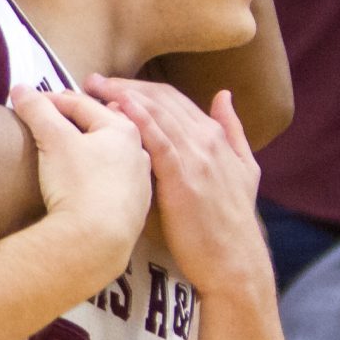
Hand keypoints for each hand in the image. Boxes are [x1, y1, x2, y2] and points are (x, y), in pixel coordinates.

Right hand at [11, 87, 150, 263]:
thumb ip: (38, 110)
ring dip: (95, 147)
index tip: (30, 101)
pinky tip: (92, 182)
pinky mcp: (135, 213)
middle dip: (79, 119)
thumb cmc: (79, 184)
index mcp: (123, 129)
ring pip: (114, 157)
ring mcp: (140, 185)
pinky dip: (102, 177)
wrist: (96, 243)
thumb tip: (20, 89)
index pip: (82, 104)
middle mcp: (139, 153)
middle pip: (103, 127)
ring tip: (77, 145)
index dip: (52, 99)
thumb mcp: (54, 140)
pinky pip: (116, 185)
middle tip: (55, 115)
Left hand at [84, 75, 271, 302]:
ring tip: (94, 86)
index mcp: (214, 136)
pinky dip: (139, 121)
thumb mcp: (246, 169)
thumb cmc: (232, 222)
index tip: (113, 84)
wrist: (234, 260)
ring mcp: (196, 157)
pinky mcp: (183, 178)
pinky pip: (158, 141)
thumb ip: (233, 131)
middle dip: (125, 85)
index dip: (141, 88)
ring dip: (124, 96)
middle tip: (93, 79)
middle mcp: (205, 139)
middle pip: (161, 100)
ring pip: (158, 114)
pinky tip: (117, 109)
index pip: (173, 99)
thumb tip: (223, 95)